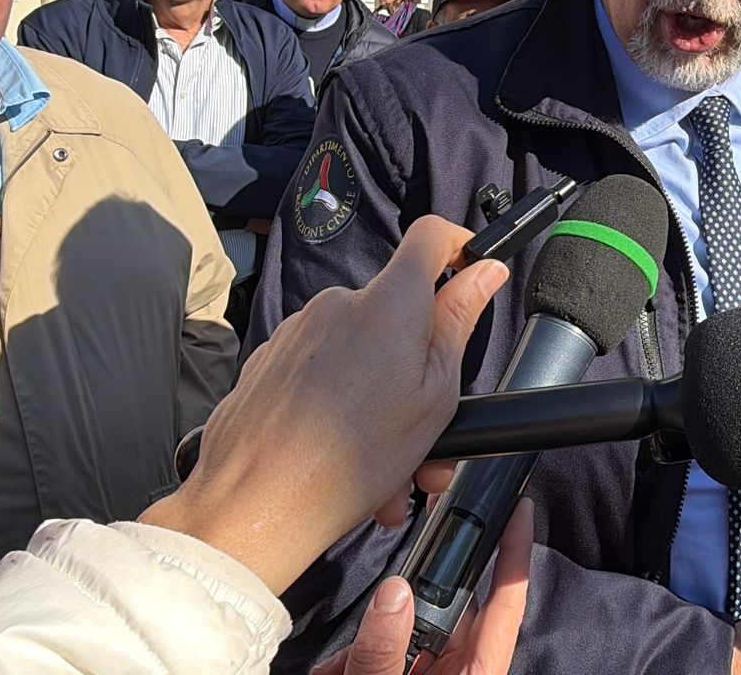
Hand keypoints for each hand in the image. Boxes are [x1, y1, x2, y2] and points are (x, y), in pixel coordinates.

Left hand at [143, 216, 509, 592]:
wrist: (256, 504)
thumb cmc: (351, 459)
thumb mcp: (434, 396)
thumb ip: (459, 324)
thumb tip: (484, 272)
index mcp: (389, 304)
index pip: (431, 236)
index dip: (459, 245)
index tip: (472, 272)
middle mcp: (339, 303)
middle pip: (396, 316)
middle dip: (420, 375)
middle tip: (431, 442)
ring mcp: (299, 330)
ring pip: (361, 356)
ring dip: (381, 406)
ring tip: (387, 476)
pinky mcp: (271, 360)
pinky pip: (323, 375)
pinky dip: (342, 411)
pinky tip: (347, 466)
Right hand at [311, 498, 533, 674]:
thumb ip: (384, 650)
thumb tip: (393, 593)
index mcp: (477, 674)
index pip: (506, 603)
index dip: (515, 554)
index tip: (520, 510)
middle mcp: (459, 669)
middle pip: (447, 609)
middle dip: (410, 598)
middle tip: (392, 579)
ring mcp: (431, 673)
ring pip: (408, 629)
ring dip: (373, 637)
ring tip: (344, 663)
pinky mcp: (403, 674)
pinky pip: (385, 650)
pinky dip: (358, 656)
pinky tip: (338, 670)